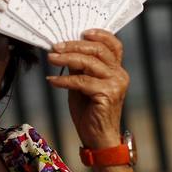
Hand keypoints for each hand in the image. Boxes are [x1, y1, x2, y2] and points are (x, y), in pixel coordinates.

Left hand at [46, 29, 128, 148]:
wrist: (98, 140)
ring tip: (51, 59)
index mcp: (117, 70)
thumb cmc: (90, 112)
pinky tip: (52, 81)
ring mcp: (115, 84)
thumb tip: (66, 49)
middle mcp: (120, 74)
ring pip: (89, 63)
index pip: (114, 45)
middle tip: (55, 47)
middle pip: (98, 50)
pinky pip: (81, 81)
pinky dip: (64, 80)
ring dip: (66, 58)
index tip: (81, 31)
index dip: (99, 34)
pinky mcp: (107, 94)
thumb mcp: (83, 85)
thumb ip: (80, 68)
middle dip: (74, 46)